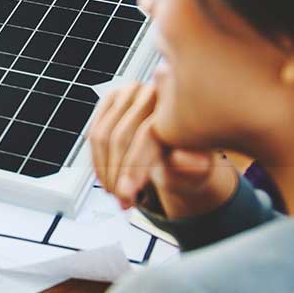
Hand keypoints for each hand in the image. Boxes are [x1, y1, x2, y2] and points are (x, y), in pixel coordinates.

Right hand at [88, 82, 236, 216]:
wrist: (178, 143)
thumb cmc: (190, 156)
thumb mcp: (198, 167)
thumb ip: (193, 165)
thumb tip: (187, 160)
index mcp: (175, 105)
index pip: (147, 135)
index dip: (134, 168)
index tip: (128, 194)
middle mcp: (151, 91)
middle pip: (121, 136)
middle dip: (117, 174)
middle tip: (122, 200)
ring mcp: (128, 93)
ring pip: (103, 135)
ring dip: (104, 170)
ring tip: (116, 193)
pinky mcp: (111, 99)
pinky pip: (94, 132)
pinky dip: (97, 160)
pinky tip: (106, 178)